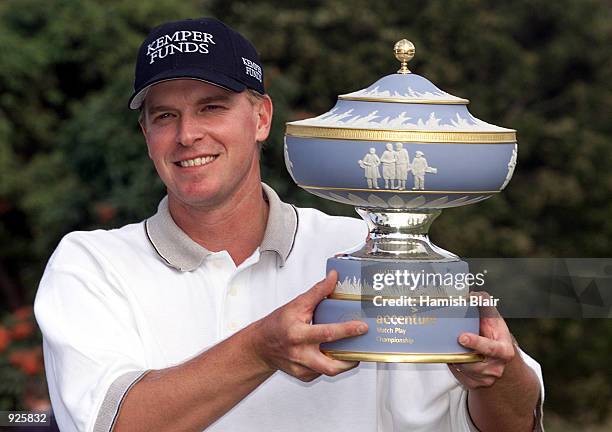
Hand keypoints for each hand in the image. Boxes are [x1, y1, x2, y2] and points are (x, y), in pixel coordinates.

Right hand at [249, 270, 367, 381]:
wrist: (261, 346)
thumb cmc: (277, 324)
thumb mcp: (296, 305)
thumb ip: (317, 292)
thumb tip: (333, 278)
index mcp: (297, 334)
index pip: (326, 333)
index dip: (346, 330)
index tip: (362, 327)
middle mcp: (299, 354)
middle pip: (330, 365)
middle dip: (350, 359)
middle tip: (363, 348)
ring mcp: (301, 368)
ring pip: (329, 371)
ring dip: (344, 363)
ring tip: (354, 352)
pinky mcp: (303, 376)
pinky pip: (322, 373)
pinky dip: (330, 364)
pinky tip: (334, 355)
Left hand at [448, 291, 515, 388]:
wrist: (501, 359)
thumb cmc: (495, 335)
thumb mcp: (494, 319)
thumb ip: (484, 304)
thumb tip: (472, 295)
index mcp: (504, 351)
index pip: (491, 349)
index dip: (477, 343)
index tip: (462, 337)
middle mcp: (497, 367)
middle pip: (472, 361)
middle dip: (459, 352)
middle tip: (450, 342)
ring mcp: (486, 379)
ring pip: (462, 368)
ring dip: (454, 357)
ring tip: (451, 346)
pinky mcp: (475, 385)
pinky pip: (458, 375)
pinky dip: (453, 365)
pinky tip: (453, 355)